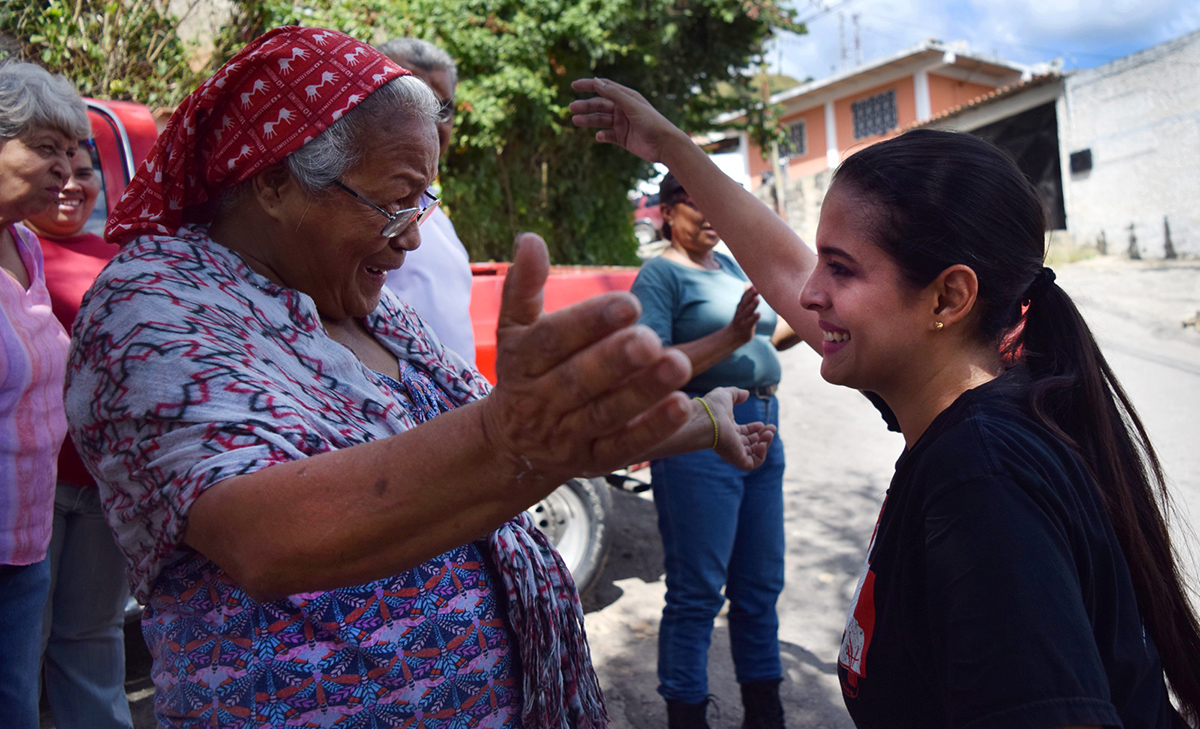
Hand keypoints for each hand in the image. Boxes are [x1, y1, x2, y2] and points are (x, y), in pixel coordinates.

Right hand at [481, 233, 693, 481]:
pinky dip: (652, 428)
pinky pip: (623, 446)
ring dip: (642, 392)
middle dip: (615, 360)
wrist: (511, 446)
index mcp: (523, 361)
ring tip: (678, 364)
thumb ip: (525, 287)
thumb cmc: (524, 373)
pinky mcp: (593, 461)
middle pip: (579, 381)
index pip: (554, 340)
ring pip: (606, 413)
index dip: (589, 322)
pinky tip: (682, 405)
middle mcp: (542, 400)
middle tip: (651, 339)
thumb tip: (530, 239)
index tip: (629, 303)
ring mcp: (567, 433)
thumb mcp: (515, 331)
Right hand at [569, 77, 688, 162]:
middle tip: (572, 108)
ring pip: (600, 120)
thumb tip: (596, 82)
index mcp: (627, 97)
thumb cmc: (652, 122)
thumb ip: (614, 94)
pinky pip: (607, 135)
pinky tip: (598, 136)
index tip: (574, 85)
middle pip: (600, 105)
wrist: (665, 145)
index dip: (589, 85)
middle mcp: (623, 109)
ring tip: (575, 121)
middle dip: (586, 106)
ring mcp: (622, 124)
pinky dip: (601, 136)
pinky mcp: (622, 138)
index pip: (604, 87)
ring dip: (588, 120)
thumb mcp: (632, 106)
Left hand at [700, 387, 776, 470]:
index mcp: (727, 429)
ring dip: (765, 444)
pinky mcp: (736, 458)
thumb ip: (736, 394)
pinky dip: (761, 455)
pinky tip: (762, 443)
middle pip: (751, 443)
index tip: (763, 424)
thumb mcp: (726, 395)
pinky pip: (752, 463)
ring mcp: (733, 451)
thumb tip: (746, 394)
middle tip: (771, 428)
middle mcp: (730, 442)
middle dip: (764, 436)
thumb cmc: (713, 407)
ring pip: (754, 454)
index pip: (744, 433)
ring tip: (768, 433)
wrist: (707, 419)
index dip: (755, 429)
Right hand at [726, 285, 760, 347]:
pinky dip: (753, 318)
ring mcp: (742, 319)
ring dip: (752, 305)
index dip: (750, 290)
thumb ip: (746, 295)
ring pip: (747, 311)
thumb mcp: (743, 306)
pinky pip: (750, 322)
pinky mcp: (746, 327)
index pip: (745, 295)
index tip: (756, 282)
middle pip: (745, 302)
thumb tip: (747, 283)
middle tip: (756, 288)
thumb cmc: (742, 318)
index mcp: (741, 305)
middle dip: (750, 295)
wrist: (735, 335)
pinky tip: (758, 314)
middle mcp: (741, 311)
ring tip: (757, 299)